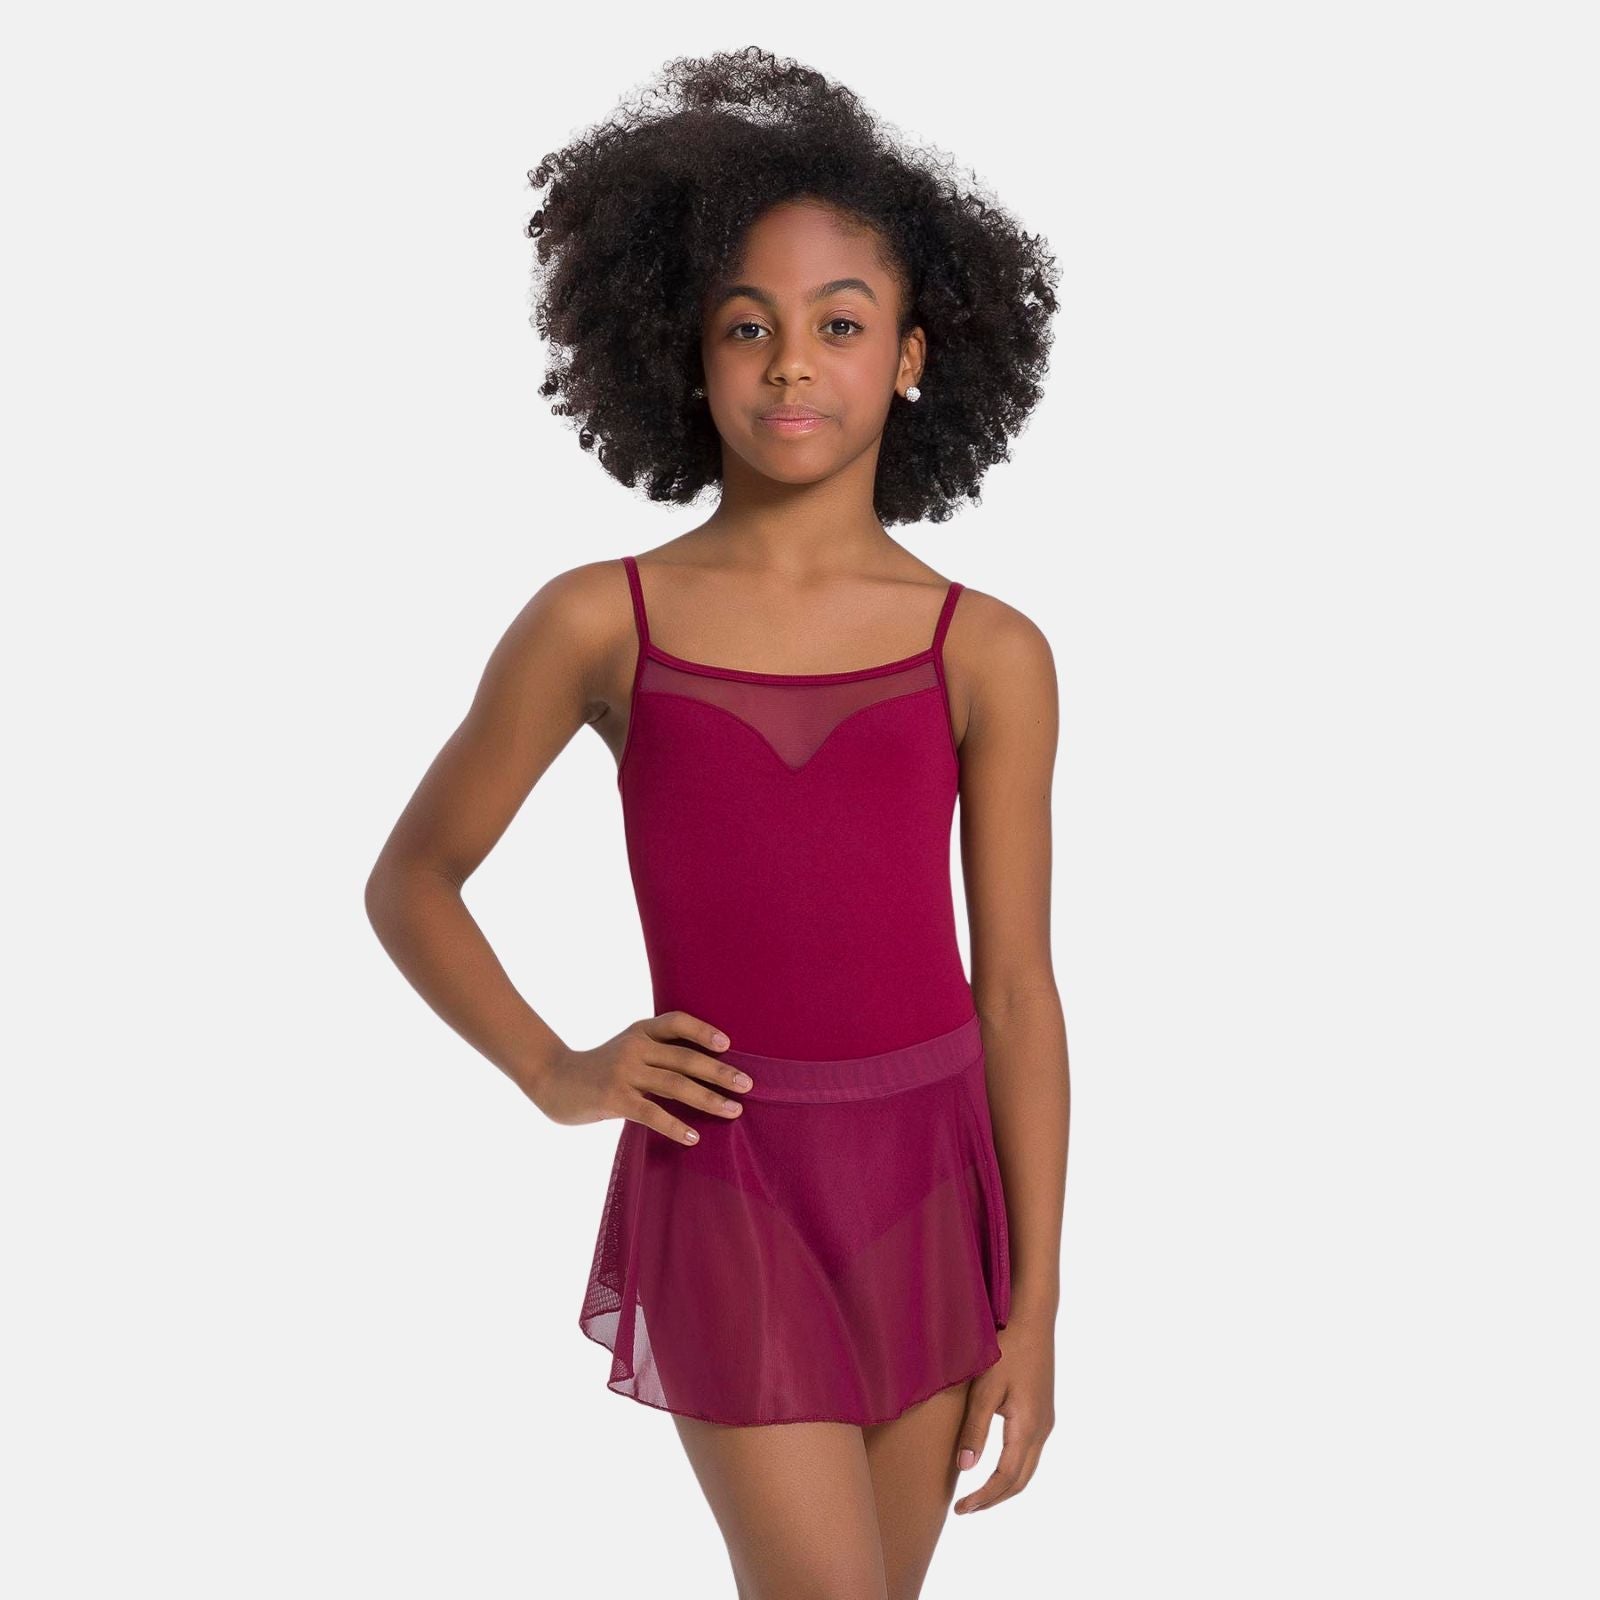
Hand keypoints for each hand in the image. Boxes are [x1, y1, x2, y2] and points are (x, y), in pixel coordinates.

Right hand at [527, 1010, 752, 1145]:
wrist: (551, 1079)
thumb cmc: (597, 1068)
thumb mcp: (626, 1049)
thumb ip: (655, 1053)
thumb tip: (702, 1071)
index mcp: (640, 1031)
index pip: (677, 1022)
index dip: (703, 1031)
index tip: (728, 1044)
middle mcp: (634, 1047)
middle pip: (685, 1058)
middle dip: (719, 1072)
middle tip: (747, 1085)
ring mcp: (623, 1072)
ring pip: (675, 1084)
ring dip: (708, 1098)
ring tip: (733, 1110)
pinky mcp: (613, 1098)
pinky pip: (652, 1113)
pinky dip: (675, 1125)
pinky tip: (693, 1137)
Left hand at [952, 1315, 1055, 1513]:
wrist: (1033, 1316)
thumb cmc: (1006, 1347)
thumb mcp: (985, 1387)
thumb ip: (975, 1428)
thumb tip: (966, 1468)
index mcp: (1028, 1427)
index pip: (1006, 1478)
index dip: (983, 1498)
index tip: (960, 1510)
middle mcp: (1042, 1428)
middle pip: (1021, 1480)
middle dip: (994, 1498)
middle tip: (966, 1509)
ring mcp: (1045, 1419)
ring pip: (1027, 1467)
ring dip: (1004, 1485)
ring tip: (977, 1493)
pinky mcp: (1042, 1409)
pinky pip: (1029, 1451)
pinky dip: (1012, 1467)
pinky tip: (994, 1463)